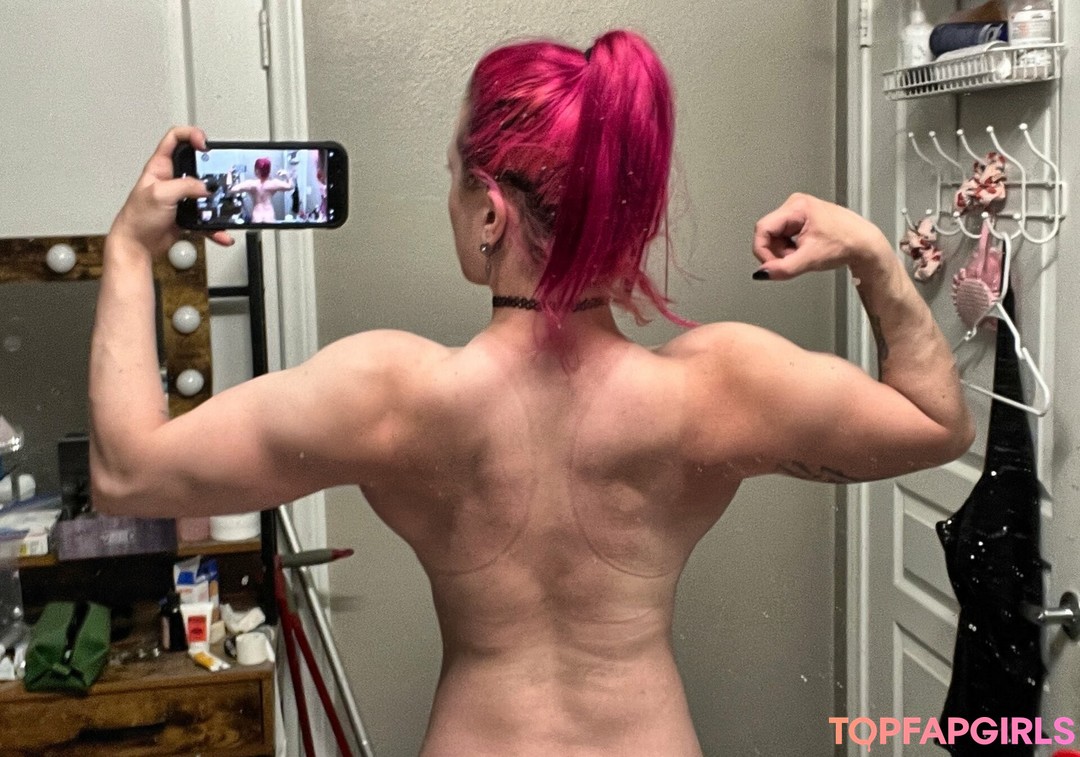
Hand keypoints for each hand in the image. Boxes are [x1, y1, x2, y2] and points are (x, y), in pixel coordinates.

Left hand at [110, 126, 233, 252]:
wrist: (136, 245)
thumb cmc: (137, 218)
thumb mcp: (160, 194)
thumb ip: (185, 186)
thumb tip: (206, 187)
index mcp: (160, 167)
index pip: (175, 138)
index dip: (191, 135)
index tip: (205, 145)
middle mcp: (172, 180)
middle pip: (197, 165)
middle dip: (212, 170)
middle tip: (220, 176)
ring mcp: (181, 198)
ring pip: (205, 194)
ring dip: (217, 202)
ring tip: (223, 207)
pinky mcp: (187, 215)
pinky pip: (207, 219)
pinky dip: (215, 227)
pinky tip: (221, 231)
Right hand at [751, 193, 889, 280]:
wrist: (864, 244)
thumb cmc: (846, 244)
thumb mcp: (810, 259)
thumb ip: (783, 268)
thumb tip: (762, 273)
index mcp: (796, 207)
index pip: (763, 229)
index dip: (763, 250)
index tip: (771, 266)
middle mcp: (795, 204)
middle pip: (768, 233)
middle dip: (777, 251)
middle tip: (794, 260)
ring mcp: (798, 211)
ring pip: (775, 235)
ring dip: (784, 251)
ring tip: (803, 255)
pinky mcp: (802, 218)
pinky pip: (784, 235)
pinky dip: (790, 247)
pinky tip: (805, 250)